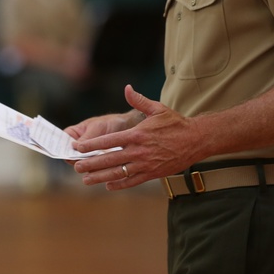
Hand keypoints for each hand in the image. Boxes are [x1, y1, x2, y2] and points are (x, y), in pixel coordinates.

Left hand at [71, 85, 206, 190]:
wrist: (196, 140)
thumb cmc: (175, 123)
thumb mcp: (157, 109)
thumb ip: (138, 101)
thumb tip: (127, 88)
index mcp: (137, 134)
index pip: (109, 141)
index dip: (91, 145)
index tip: (78, 148)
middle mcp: (139, 151)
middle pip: (110, 159)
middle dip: (91, 164)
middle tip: (76, 167)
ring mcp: (146, 164)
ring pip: (119, 173)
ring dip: (101, 177)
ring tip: (86, 180)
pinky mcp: (153, 174)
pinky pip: (133, 181)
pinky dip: (120, 184)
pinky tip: (108, 185)